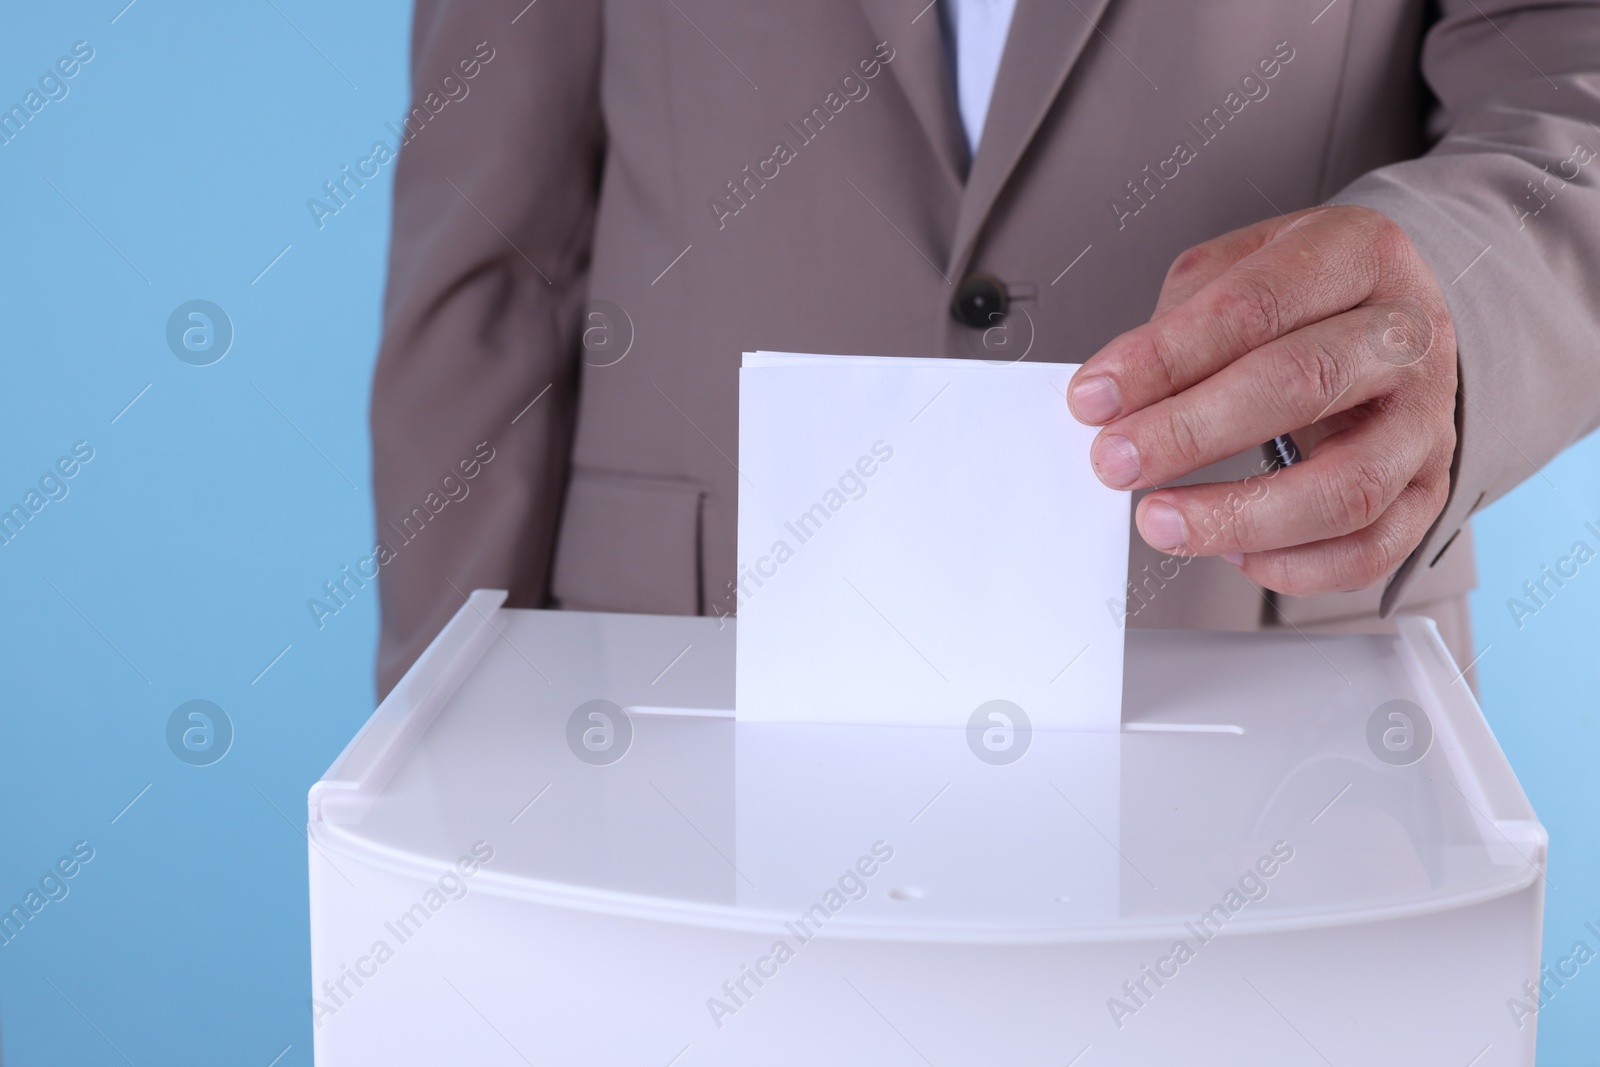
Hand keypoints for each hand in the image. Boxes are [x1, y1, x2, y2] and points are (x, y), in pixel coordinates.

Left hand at [1067, 205, 1457, 596]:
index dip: (1164, 357)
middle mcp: (1406, 337)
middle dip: (1190, 432)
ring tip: (1162, 520)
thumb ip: (1176, 322)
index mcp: (1359, 255)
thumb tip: (1113, 395)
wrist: (1395, 318)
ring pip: (1347, 485)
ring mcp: (1426, 419)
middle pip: (1301, 384)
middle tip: (1114, 461)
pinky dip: (1297, 565)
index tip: (1094, 398)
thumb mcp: (1236, 268)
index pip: (1254, 307)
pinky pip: (1372, 548)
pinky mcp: (1428, 487)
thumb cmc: (1304, 297)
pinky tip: (1233, 552)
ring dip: (1240, 514)